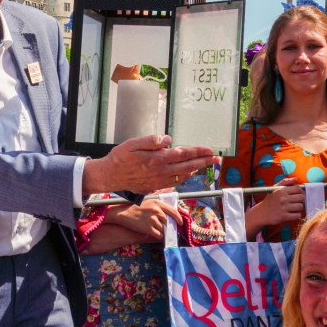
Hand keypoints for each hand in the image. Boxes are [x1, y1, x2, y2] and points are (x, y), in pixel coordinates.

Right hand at [82, 135, 216, 194]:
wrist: (110, 176)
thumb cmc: (120, 157)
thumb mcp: (133, 143)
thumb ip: (151, 140)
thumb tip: (168, 139)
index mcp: (157, 159)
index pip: (183, 154)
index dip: (198, 151)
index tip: (209, 149)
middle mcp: (161, 171)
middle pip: (188, 166)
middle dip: (204, 161)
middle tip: (216, 158)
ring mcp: (159, 180)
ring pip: (183, 175)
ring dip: (196, 169)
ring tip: (205, 164)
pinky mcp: (155, 186)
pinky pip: (175, 182)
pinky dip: (184, 177)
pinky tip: (187, 173)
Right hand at [106, 199, 182, 240]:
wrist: (123, 213)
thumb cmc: (136, 206)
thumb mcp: (149, 198)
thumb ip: (160, 197)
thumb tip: (171, 194)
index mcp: (158, 203)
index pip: (173, 211)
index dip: (179, 218)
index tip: (180, 222)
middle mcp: (156, 211)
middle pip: (169, 222)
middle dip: (169, 226)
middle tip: (168, 228)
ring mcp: (152, 220)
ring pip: (164, 229)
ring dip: (163, 231)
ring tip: (159, 230)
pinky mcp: (148, 228)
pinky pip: (159, 235)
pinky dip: (159, 236)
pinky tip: (156, 235)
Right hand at [247, 177, 304, 229]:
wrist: (262, 213)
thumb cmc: (270, 200)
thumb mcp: (274, 188)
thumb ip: (285, 182)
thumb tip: (296, 179)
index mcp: (281, 191)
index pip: (298, 189)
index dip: (301, 191)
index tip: (299, 194)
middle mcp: (283, 198)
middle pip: (301, 198)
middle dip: (301, 200)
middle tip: (296, 202)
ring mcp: (284, 208)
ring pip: (300, 207)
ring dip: (299, 208)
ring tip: (294, 208)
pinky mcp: (284, 217)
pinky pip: (298, 215)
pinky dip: (296, 215)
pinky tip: (292, 214)